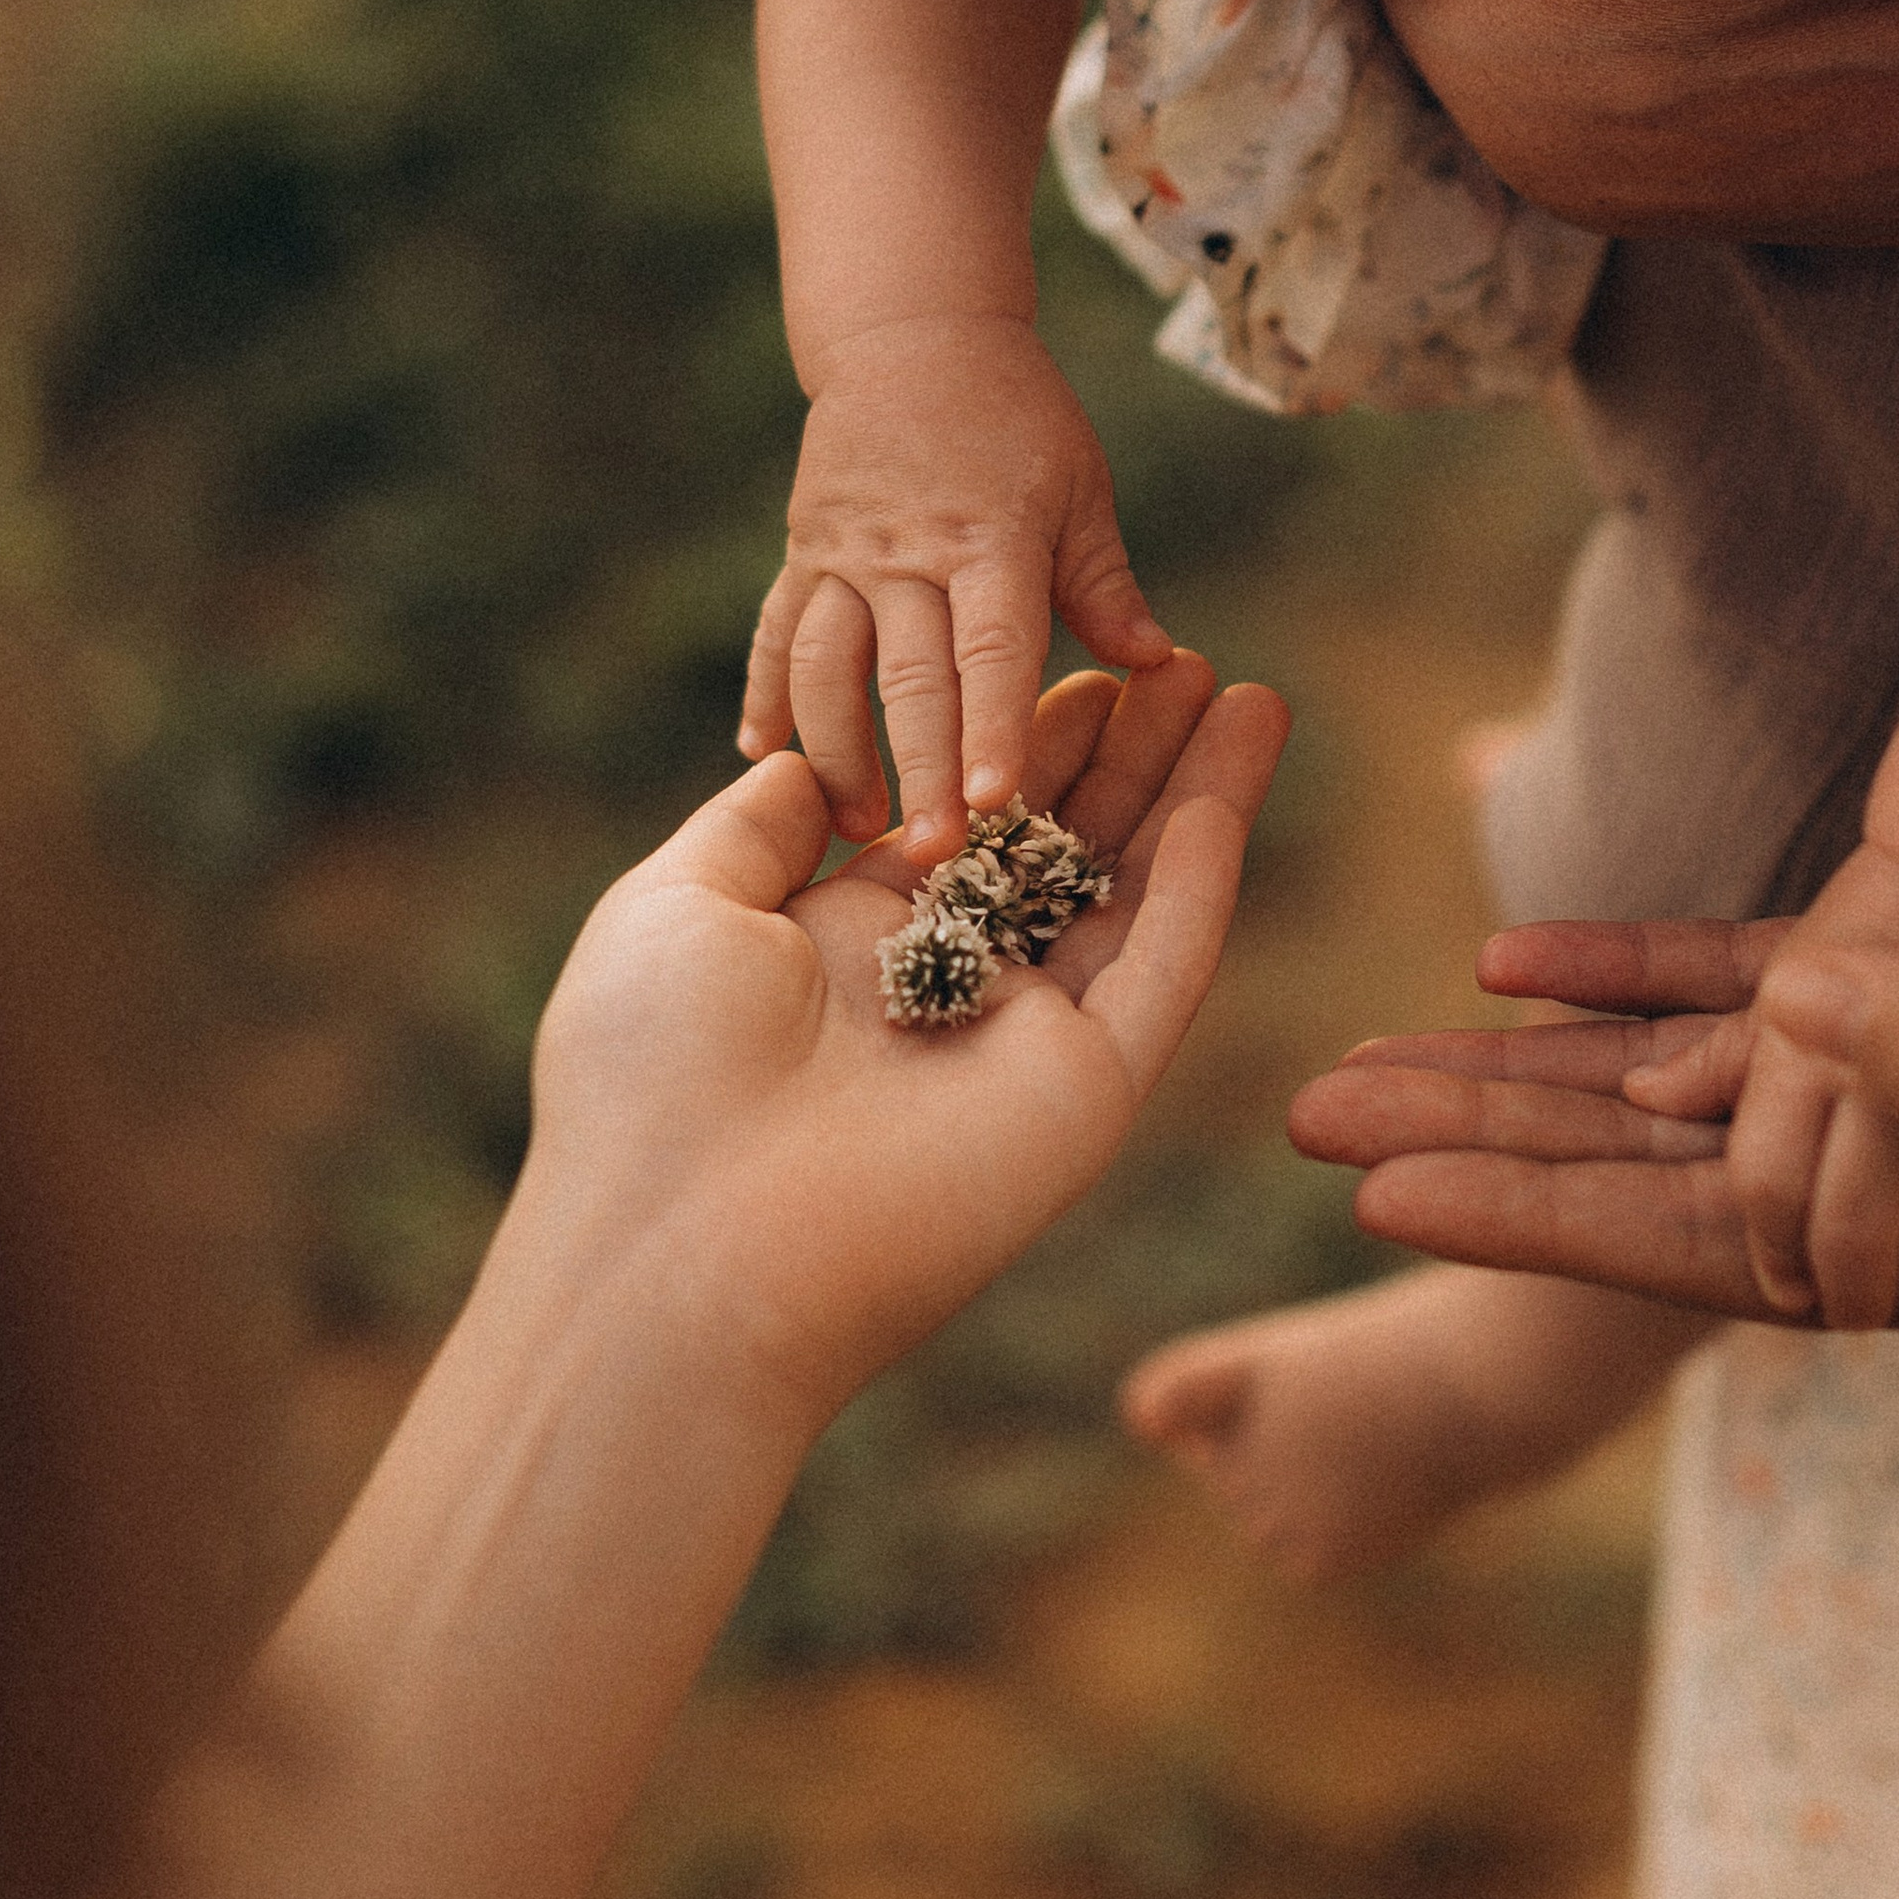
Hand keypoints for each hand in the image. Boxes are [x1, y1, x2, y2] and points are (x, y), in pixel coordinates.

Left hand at [533, 651, 1285, 1452]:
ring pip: (1135, 896)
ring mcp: (1024, 1046)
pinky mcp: (1083, 1094)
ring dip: (1193, 794)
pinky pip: (1159, 967)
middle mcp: (950, 996)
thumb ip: (758, 827)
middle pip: (1066, 849)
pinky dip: (1200, 874)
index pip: (966, 825)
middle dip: (1128, 751)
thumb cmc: (650, 1077)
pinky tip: (1228, 781)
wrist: (682, 1247)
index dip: (1028, 740)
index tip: (1084, 655)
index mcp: (853, 953)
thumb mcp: (677, 908)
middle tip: (1182, 651)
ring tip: (1248, 691)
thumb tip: (809, 761)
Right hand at [738, 312, 1171, 864]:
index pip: (993, 649)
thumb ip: (1105, 584)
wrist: (915, 332)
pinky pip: (776, 631)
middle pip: (908, 675)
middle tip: (928, 855)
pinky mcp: (802, 551)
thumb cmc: (1020, 421)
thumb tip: (1158, 661)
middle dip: (917, 767)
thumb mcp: (1080, 488)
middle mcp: (908, 551)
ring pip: (825, 664)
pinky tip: (758, 758)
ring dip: (832, 749)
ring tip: (848, 826)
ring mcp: (844, 552)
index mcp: (991, 538)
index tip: (993, 801)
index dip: (992, 726)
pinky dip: (765, 694)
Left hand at [1290, 773, 1898, 1342]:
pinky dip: (1620, 973)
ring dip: (1513, 1068)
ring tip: (1354, 1057)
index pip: (1698, 1249)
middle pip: (1638, 1178)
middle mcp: (1897, 1183)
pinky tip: (1502, 952)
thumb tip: (1801, 1022)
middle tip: (1299, 1124)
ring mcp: (1892, 1085)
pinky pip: (1728, 988)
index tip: (1376, 1201)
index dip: (1533, 1219)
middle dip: (1471, 1151)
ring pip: (1658, 1089)